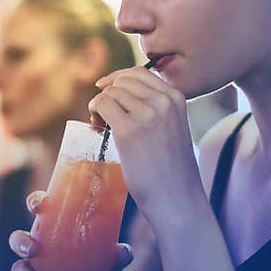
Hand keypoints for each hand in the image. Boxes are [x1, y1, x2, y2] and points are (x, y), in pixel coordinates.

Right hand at [8, 191, 133, 270]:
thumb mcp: (111, 266)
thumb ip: (118, 257)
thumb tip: (123, 251)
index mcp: (56, 230)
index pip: (40, 209)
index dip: (35, 202)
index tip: (39, 206)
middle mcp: (40, 248)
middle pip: (17, 239)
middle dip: (20, 243)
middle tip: (32, 250)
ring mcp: (33, 270)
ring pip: (18, 269)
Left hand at [90, 66, 199, 217]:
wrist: (176, 198)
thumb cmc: (170, 168)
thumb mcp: (173, 127)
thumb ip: (156, 108)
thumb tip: (121, 93)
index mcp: (176, 98)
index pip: (141, 72)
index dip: (118, 80)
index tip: (107, 91)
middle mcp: (163, 102)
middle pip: (123, 80)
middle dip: (109, 93)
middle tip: (104, 117)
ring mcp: (147, 114)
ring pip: (111, 92)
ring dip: (100, 105)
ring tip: (102, 126)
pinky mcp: (128, 130)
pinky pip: (102, 104)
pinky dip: (94, 112)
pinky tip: (98, 127)